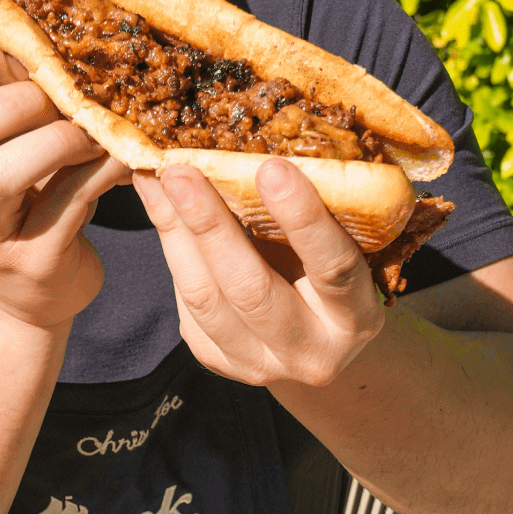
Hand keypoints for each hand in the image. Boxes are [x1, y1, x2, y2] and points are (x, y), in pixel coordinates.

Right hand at [0, 41, 127, 326]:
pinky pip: (66, 204)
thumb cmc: (20, 201)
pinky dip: (100, 171)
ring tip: (90, 132)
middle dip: (23, 98)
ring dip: (57, 139)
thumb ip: (8, 97)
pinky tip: (121, 158)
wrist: (21, 298)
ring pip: (2, 173)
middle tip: (63, 99)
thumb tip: (61, 26)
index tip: (19, 59)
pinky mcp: (31, 261)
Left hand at [133, 157, 384, 387]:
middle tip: (182, 171)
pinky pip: (186, 301)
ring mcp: (258, 364)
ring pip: (204, 296)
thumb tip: (258, 149)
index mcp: (356, 319)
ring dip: (176, 231)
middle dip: (211, 224)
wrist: (314, 344)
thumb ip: (318, 217)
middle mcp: (309, 352)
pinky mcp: (218, 359)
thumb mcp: (342, 252)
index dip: (304, 220)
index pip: (333, 269)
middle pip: (250, 289)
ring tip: (157, 179)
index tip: (273, 168)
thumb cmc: (329, 276)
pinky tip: (160, 204)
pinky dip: (171, 246)